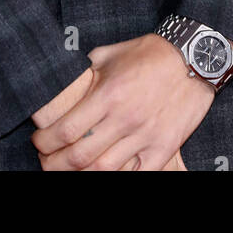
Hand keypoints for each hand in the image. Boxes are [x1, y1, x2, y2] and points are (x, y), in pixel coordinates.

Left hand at [30, 33, 214, 170]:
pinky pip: (140, 175)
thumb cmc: (149, 53)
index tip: (38, 141)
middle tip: (46, 162)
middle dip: (55, 164)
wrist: (193, 57)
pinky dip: (121, 179)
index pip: (66, 130)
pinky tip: (106, 175)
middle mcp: (124, 118)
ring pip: (105, 171)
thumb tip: (64, 83)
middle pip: (80, 157)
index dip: (45, 142)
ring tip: (71, 170)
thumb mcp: (110, 54)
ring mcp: (146, 135)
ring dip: (81, 175)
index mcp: (107, 93)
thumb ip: (86, 72)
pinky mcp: (165, 147)